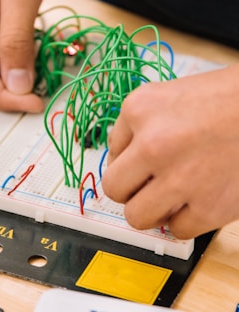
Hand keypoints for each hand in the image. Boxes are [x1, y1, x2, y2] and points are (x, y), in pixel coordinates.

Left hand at [102, 65, 238, 238]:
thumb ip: (130, 127)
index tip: (140, 164)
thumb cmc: (217, 100)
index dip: (126, 162)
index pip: (110, 154)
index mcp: (138, 111)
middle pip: (114, 190)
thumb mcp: (159, 97)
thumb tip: (117, 160)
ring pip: (136, 217)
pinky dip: (183, 220)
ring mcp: (181, 178)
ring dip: (149, 210)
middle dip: (128, 190)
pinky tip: (193, 200)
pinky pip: (177, 230)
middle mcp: (154, 145)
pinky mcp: (210, 207)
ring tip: (167, 196)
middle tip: (144, 185)